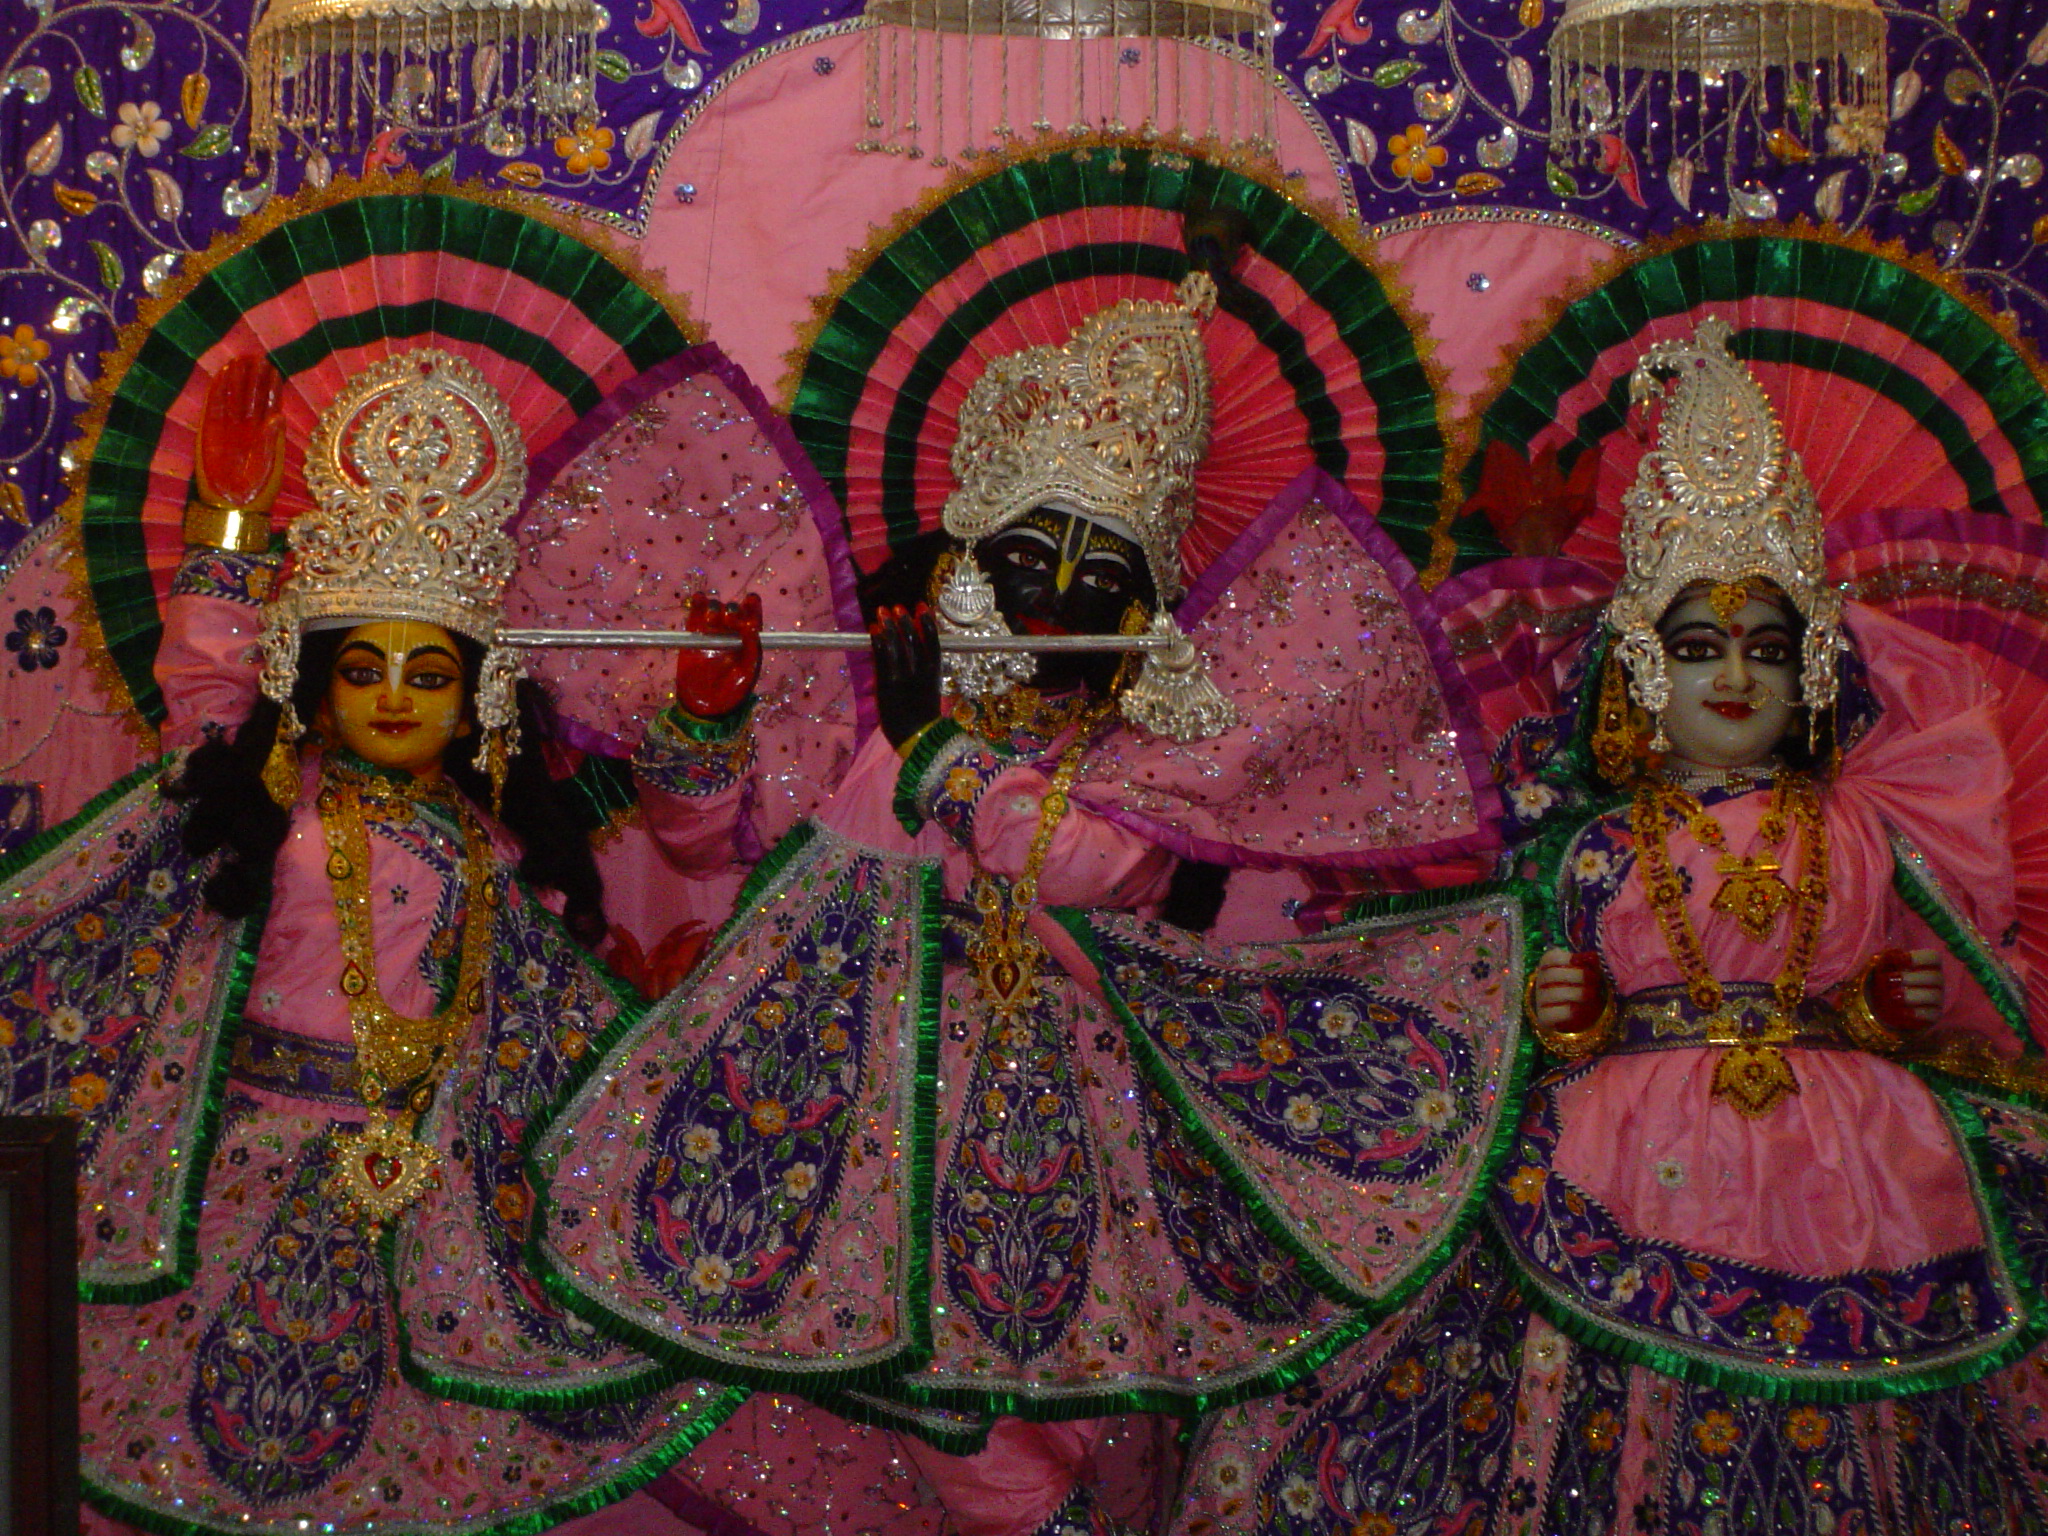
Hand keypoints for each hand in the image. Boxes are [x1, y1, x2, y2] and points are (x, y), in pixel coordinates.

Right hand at [195, 355, 285, 511]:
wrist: (233, 507)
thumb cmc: (256, 490)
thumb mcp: (269, 466)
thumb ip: (271, 441)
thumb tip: (277, 416)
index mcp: (266, 435)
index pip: (268, 405)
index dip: (270, 388)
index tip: (273, 369)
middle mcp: (247, 428)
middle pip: (251, 397)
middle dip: (254, 378)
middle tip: (257, 356)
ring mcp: (229, 429)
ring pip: (234, 398)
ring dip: (238, 379)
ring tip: (241, 359)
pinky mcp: (210, 432)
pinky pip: (214, 406)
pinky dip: (218, 391)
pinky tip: (222, 374)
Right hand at [674, 592, 760, 718]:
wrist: (706, 706)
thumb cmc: (733, 692)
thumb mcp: (748, 671)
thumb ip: (751, 648)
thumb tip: (752, 626)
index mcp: (749, 642)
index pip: (752, 618)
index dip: (752, 606)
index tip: (750, 599)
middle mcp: (731, 635)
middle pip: (733, 611)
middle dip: (732, 610)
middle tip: (728, 619)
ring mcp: (712, 634)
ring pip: (715, 610)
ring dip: (715, 607)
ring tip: (713, 619)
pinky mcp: (694, 637)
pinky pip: (696, 616)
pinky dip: (698, 605)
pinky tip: (699, 598)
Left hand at [870, 603, 941, 750]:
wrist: (916, 741)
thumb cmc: (921, 722)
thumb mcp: (927, 695)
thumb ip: (921, 677)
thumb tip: (913, 661)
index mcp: (934, 674)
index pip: (933, 641)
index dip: (928, 622)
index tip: (923, 606)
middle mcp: (920, 672)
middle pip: (914, 639)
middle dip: (906, 620)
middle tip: (899, 606)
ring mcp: (904, 677)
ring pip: (898, 645)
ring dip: (890, 626)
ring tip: (883, 611)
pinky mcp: (887, 684)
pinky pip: (882, 657)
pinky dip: (878, 641)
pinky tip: (873, 629)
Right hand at [1531, 947, 1604, 1031]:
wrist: (1577, 1014)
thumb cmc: (1581, 988)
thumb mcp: (1586, 974)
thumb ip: (1588, 964)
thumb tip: (1593, 956)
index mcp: (1548, 967)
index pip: (1549, 958)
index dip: (1564, 958)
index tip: (1579, 961)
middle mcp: (1540, 983)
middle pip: (1551, 974)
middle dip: (1574, 975)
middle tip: (1593, 978)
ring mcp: (1540, 1000)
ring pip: (1553, 993)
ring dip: (1575, 992)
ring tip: (1591, 994)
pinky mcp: (1544, 1017)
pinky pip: (1552, 1013)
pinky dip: (1567, 1010)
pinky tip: (1580, 1009)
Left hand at [1867, 947, 1942, 1033]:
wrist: (1881, 1008)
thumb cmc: (1885, 982)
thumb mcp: (1881, 967)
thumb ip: (1886, 957)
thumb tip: (1895, 953)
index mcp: (1926, 965)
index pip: (1933, 957)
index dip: (1918, 958)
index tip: (1900, 961)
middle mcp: (1935, 981)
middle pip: (1935, 977)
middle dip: (1911, 978)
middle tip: (1890, 980)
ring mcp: (1936, 999)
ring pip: (1934, 995)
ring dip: (1912, 995)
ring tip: (1892, 995)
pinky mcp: (1933, 1015)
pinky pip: (1932, 1014)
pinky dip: (1917, 1013)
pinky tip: (1902, 1012)